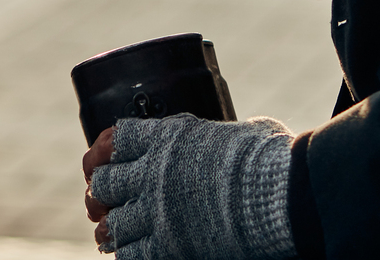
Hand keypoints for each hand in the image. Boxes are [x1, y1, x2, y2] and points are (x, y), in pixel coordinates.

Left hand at [84, 114, 297, 258]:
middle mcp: (152, 174)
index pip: (117, 139)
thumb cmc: (269, 159)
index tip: (111, 156)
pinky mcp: (167, 248)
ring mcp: (156, 213)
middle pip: (104, 182)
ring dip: (110, 227)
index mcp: (167, 138)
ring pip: (111, 223)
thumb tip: (251, 133)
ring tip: (111, 230)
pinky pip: (130, 254)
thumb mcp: (244, 132)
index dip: (109, 148)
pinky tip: (131, 251)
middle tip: (107, 198)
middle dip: (104, 190)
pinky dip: (128, 253)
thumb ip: (230, 136)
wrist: (276, 197)